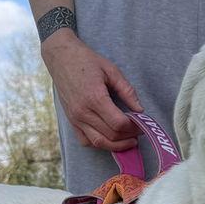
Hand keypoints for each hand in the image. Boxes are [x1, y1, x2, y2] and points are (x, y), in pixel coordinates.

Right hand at [41, 31, 142, 150]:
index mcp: (95, 98)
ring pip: (99, 142)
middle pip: (111, 135)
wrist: (61, 58)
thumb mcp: (111, 70)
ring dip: (116, 145)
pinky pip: (86, 141)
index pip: (119, 123)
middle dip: (129, 137)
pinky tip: (110, 139)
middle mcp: (83, 112)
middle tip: (139, 132)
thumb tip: (140, 110)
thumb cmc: (87, 61)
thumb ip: (127, 91)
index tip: (143, 124)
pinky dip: (100, 143)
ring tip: (129, 140)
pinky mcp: (71, 121)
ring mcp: (75, 119)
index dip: (134, 127)